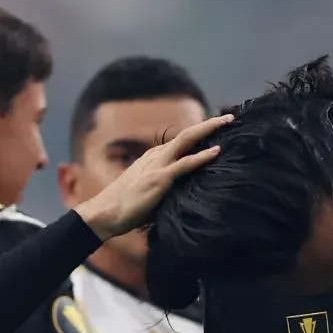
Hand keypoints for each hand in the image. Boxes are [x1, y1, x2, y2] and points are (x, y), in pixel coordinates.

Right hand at [75, 114, 231, 238]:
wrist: (103, 214)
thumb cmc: (125, 208)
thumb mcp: (148, 192)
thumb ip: (165, 188)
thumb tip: (183, 195)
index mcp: (153, 158)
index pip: (181, 141)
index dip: (201, 134)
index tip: (218, 130)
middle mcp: (156, 156)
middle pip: (187, 135)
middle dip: (209, 125)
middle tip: (230, 118)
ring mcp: (157, 165)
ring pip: (187, 141)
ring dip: (209, 130)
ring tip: (228, 123)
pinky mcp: (159, 179)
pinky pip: (185, 164)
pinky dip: (202, 157)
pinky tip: (217, 151)